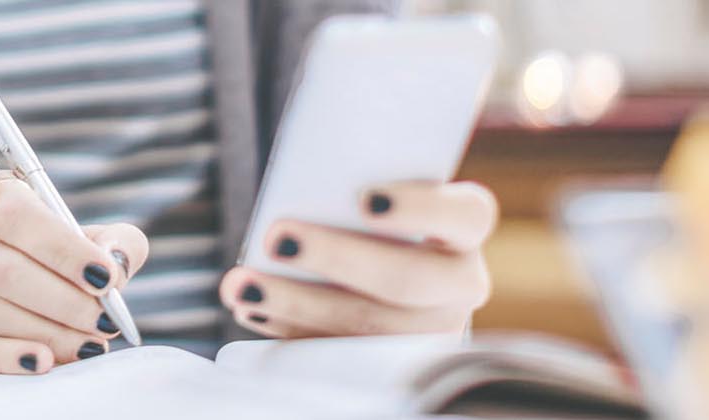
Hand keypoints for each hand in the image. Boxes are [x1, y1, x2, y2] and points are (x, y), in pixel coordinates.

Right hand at [0, 177, 148, 373]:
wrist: (19, 283)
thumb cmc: (60, 255)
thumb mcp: (93, 239)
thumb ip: (117, 243)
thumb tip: (116, 264)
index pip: (16, 215)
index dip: (61, 249)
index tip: (104, 278)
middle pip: (1, 269)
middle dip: (62, 301)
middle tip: (103, 322)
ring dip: (44, 333)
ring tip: (86, 344)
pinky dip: (8, 357)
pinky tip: (42, 362)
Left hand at [219, 181, 496, 336]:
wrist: (377, 264)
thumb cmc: (361, 210)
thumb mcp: (368, 188)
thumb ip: (351, 183)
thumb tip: (301, 178)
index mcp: (464, 227)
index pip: (466, 215)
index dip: (420, 209)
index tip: (365, 199)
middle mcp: (460, 284)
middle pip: (408, 279)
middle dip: (337, 258)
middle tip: (276, 238)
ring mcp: (430, 331)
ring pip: (370, 327)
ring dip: (298, 304)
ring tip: (242, 284)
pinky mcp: (390, 362)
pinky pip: (341, 355)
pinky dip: (289, 331)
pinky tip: (252, 309)